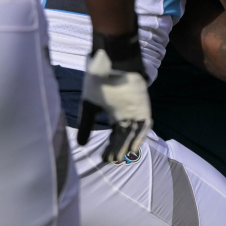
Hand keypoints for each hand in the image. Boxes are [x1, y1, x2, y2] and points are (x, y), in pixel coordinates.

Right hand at [78, 32, 151, 162]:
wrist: (110, 65)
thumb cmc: (98, 82)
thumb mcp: (89, 107)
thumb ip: (86, 125)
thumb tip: (81, 145)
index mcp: (114, 113)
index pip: (114, 134)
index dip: (110, 146)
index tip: (104, 158)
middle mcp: (126, 114)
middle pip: (124, 136)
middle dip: (118, 148)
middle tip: (111, 160)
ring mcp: (135, 111)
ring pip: (133, 132)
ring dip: (128, 145)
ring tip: (120, 157)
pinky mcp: (143, 108)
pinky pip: (144, 125)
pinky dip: (140, 136)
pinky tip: (134, 147)